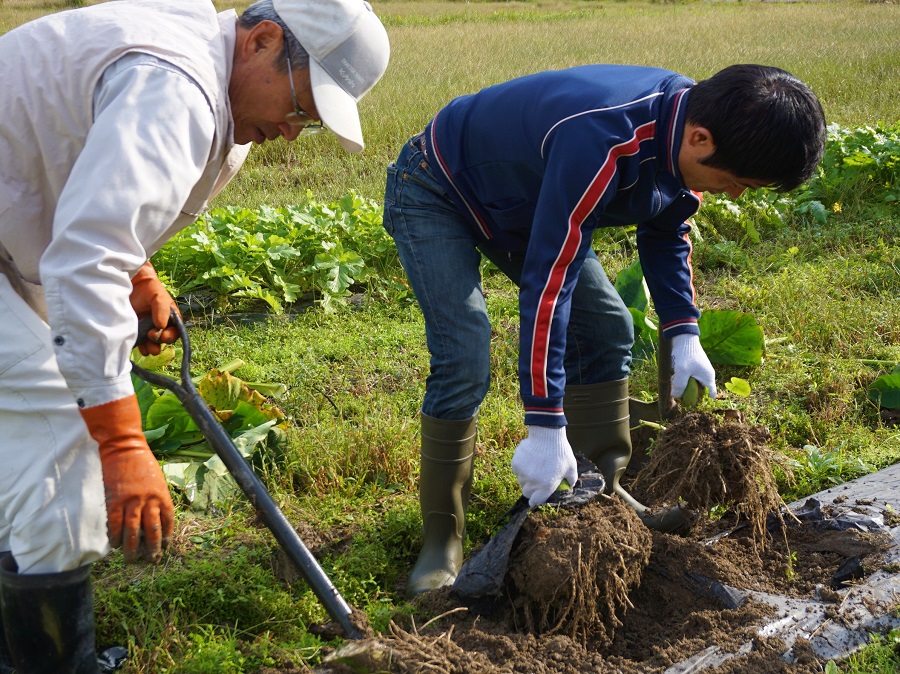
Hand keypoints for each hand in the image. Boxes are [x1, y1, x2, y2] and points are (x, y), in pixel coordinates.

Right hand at [80, 394, 174, 562]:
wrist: (124, 448)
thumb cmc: (143, 464)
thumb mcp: (158, 481)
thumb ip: (158, 499)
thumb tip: (155, 519)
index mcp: (162, 496)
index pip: (168, 523)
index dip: (167, 538)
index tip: (165, 548)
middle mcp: (149, 501)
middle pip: (152, 532)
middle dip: (152, 549)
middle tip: (151, 561)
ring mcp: (131, 502)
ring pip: (133, 532)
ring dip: (133, 549)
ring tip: (132, 560)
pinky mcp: (114, 501)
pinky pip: (115, 525)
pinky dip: (115, 537)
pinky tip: (116, 545)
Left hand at [130, 262, 179, 355]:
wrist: (130, 284)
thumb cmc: (149, 289)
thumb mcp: (159, 297)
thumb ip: (162, 309)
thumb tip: (161, 327)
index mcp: (170, 317)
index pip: (175, 331)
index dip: (171, 336)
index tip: (163, 336)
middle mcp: (160, 325)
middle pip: (164, 340)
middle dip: (160, 343)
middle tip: (152, 338)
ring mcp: (148, 328)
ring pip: (153, 343)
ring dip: (152, 348)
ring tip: (147, 349)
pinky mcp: (136, 330)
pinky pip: (141, 343)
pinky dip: (141, 347)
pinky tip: (141, 347)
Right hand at [511, 426, 577, 505]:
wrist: (547, 435)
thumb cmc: (561, 452)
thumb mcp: (571, 468)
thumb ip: (571, 480)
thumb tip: (569, 486)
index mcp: (546, 486)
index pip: (536, 501)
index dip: (535, 501)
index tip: (535, 499)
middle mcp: (533, 482)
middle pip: (526, 492)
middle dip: (530, 489)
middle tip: (535, 481)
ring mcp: (523, 473)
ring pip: (521, 481)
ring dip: (526, 478)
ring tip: (533, 467)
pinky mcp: (516, 464)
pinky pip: (516, 470)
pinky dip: (521, 467)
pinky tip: (528, 459)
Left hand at [671, 333, 716, 398]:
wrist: (683, 337)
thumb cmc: (685, 354)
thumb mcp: (682, 372)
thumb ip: (680, 386)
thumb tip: (676, 396)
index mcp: (708, 377)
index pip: (711, 394)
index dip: (701, 400)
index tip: (690, 403)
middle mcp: (706, 375)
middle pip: (698, 390)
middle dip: (688, 391)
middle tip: (677, 390)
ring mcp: (699, 370)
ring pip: (691, 383)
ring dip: (683, 383)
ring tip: (675, 379)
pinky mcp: (692, 367)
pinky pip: (687, 376)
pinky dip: (681, 377)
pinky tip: (674, 373)